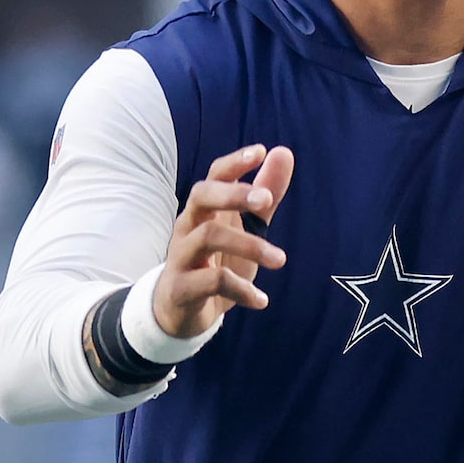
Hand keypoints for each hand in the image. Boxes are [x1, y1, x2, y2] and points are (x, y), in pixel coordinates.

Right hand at [151, 145, 294, 340]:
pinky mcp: (181, 287)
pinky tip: (261, 300)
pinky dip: (241, 290)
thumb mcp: (244, 229)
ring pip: (208, 237)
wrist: (180, 311)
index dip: (234, 162)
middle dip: (233, 194)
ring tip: (280, 260)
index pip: (214, 176)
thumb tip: (284, 152)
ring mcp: (181, 256)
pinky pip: (211, 282)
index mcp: (204, 210)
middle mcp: (188, 226)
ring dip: (249, 245)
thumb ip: (264, 196)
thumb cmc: (214, 262)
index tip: (261, 151)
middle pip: (201, 196)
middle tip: (267, 201)